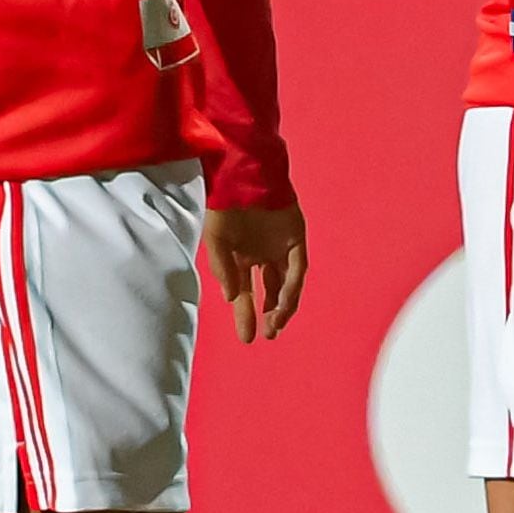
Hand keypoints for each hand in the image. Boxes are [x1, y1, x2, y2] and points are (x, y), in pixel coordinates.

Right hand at [203, 201, 308, 342]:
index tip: (247, 338)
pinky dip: (292, 285)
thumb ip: (224, 269)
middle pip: (268, 292)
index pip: (245, 293)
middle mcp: (261, 255)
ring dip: (283, 305)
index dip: (245, 315)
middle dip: (268, 314)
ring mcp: (279, 247)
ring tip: (276, 324)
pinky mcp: (295, 237)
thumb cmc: (223, 206)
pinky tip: (285, 301)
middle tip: (268, 335)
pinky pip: (297, 267)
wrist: (242, 174)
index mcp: (240, 258)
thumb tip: (232, 298)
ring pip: (286, 283)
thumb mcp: (216, 241)